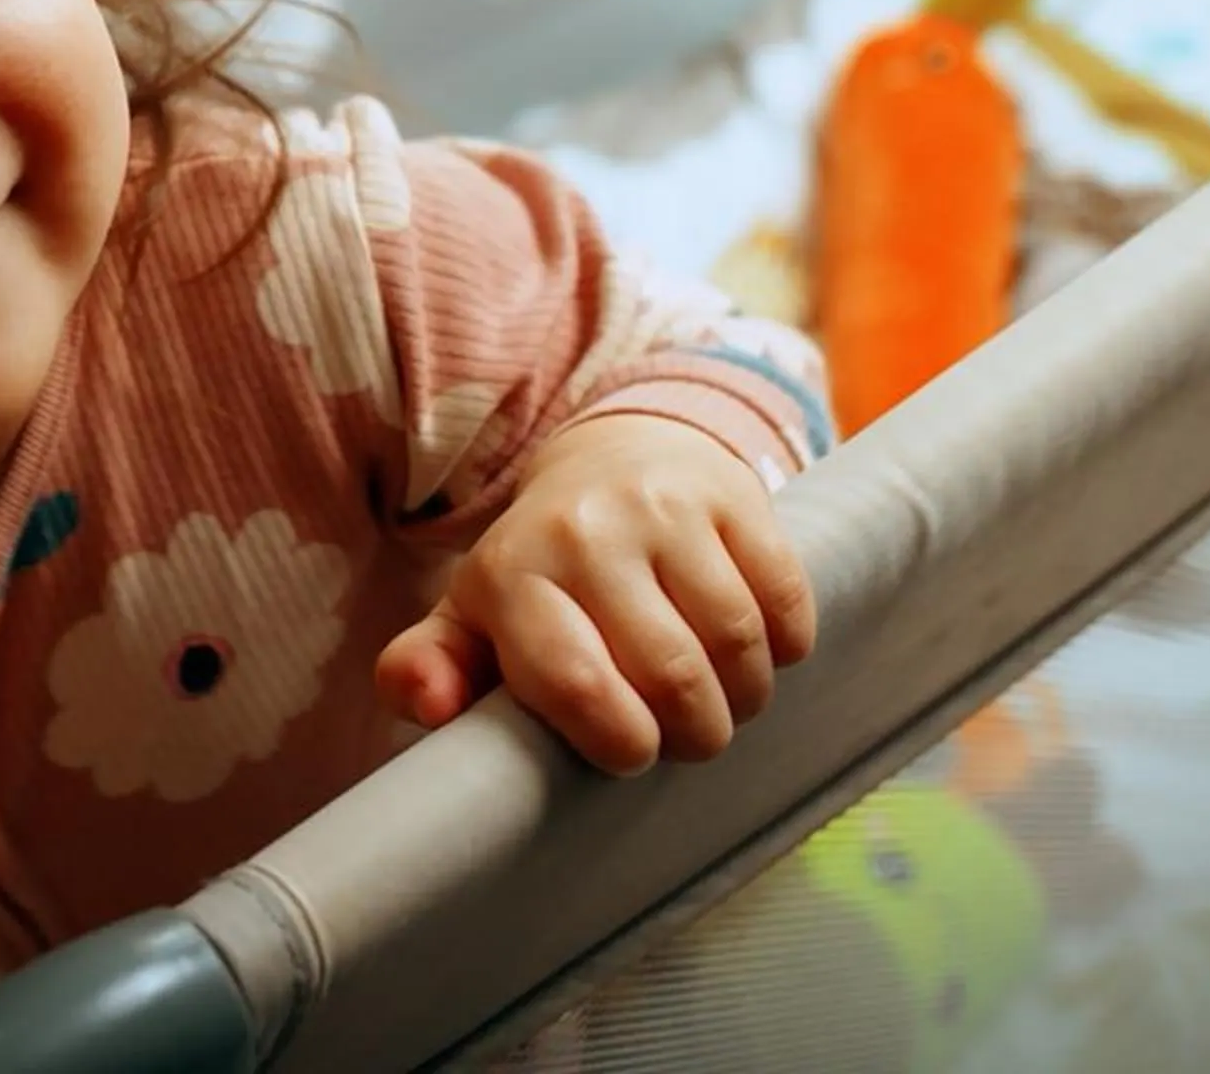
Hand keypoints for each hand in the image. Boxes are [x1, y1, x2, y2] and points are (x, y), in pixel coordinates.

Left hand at [375, 414, 815, 774]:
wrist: (616, 458)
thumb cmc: (542, 572)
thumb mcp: (473, 620)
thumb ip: (429, 670)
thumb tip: (424, 704)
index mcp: (512, 575)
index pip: (576, 683)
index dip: (619, 743)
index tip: (630, 752)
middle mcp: (586, 533)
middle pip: (670, 675)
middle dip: (693, 734)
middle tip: (686, 737)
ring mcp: (666, 509)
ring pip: (735, 641)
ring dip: (743, 698)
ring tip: (723, 703)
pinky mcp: (735, 498)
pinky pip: (784, 601)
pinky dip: (785, 646)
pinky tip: (758, 651)